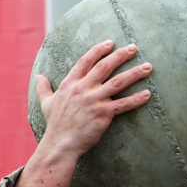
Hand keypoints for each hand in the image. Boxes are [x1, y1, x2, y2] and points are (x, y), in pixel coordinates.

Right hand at [36, 40, 151, 158]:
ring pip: (118, 82)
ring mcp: (94, 100)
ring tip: (148, 67)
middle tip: (134, 48)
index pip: (86, 61)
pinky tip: (148, 94)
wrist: (61, 143)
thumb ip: (44, 88)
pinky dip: (137, 99)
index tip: (110, 43)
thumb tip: (38, 77)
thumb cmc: (56, 124)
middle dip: (121, 55)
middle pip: (105, 67)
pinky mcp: (103, 113)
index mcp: (70, 83)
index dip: (99, 50)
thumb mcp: (46, 102)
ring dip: (135, 73)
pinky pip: (124, 104)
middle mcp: (83, 88)